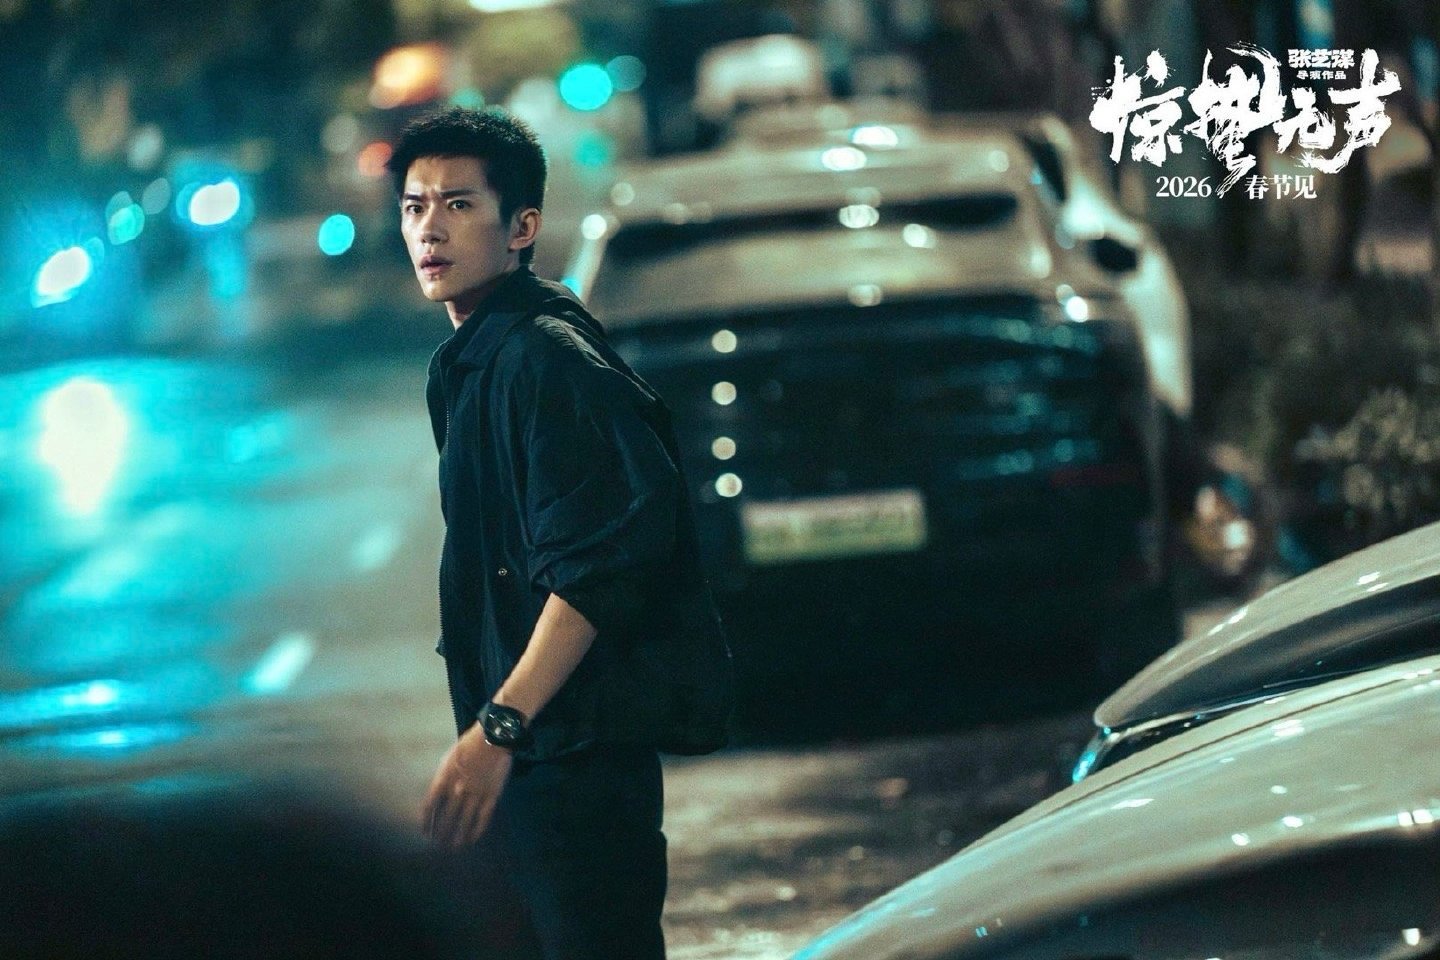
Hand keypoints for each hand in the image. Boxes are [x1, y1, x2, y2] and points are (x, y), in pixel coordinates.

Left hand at [421, 723, 513, 847]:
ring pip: (464, 821)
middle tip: (438, 844)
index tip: (425, 832)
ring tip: (453, 847)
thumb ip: (443, 778)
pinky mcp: (491, 796)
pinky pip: (483, 818)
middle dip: (440, 833)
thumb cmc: (468, 744)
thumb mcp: (448, 759)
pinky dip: (477, 830)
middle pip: (446, 818)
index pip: (430, 807)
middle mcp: (457, 790)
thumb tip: (439, 796)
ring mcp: (475, 794)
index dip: (426, 821)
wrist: (492, 738)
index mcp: (443, 779)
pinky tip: (473, 839)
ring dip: (457, 836)